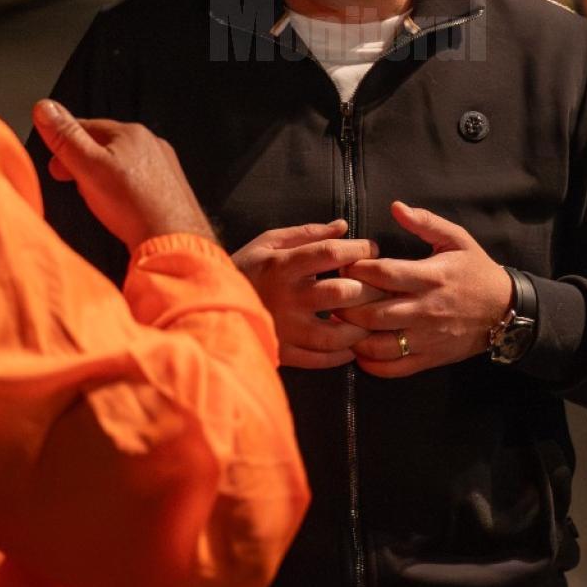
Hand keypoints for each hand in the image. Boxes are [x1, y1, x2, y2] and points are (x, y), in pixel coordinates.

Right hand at [33, 100, 213, 247]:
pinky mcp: (168, 189)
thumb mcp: (88, 167)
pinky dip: (122, 191)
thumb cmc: (133, 205)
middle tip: (71, 183)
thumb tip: (45, 108)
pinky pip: (137, 183)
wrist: (173, 240)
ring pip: (121, 165)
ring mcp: (163, 167)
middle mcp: (152, 144)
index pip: (86, 126)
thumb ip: (65, 138)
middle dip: (82, 162)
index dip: (63, 143)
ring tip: (95, 199)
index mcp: (131, 132)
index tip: (54, 162)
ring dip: (102, 177)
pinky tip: (118, 208)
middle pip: (104, 146)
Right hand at [231, 221, 387, 368]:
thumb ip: (307, 233)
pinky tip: (350, 346)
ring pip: (335, 333)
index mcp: (283, 265)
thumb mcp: (269, 242)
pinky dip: (341, 355)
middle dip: (368, 289)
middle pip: (341, 293)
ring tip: (367, 319)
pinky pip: (319, 359)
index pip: (331, 253)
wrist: (207, 303)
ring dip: (358, 327)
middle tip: (379, 287)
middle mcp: (286, 297)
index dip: (359, 250)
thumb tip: (343, 226)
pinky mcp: (282, 352)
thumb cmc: (245, 269)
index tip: (372, 250)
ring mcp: (284, 328)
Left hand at [334, 202, 513, 377]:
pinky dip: (371, 364)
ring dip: (353, 336)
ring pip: (379, 344)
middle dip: (346, 305)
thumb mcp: (457, 239)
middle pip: (374, 312)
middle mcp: (426, 310)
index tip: (344, 265)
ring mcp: (427, 338)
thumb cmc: (476, 271)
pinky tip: (358, 351)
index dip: (357, 270)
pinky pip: (394, 368)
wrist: (505, 311)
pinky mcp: (429, 359)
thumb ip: (426, 222)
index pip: (384, 274)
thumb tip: (396, 206)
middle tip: (331, 296)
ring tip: (339, 323)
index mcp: (431, 277)